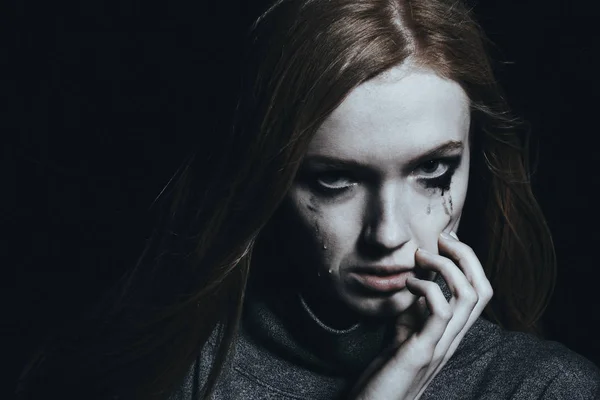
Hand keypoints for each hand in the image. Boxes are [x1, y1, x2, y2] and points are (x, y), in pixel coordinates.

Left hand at [348, 232, 492, 399]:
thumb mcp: (406, 329)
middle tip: (440, 238)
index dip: (467, 260)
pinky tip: (408, 282)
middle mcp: (454, 337)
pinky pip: (440, 312)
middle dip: (466, 255)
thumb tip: (419, 277)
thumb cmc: (388, 367)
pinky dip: (428, 288)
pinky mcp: (424, 351)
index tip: (444, 239)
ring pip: (469, 297)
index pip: (479, 289)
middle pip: (483, 288)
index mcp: (452, 330)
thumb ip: (417, 307)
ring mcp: (442, 344)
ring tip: (421, 256)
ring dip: (447, 267)